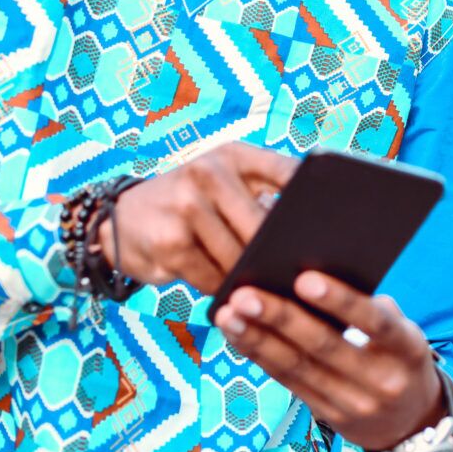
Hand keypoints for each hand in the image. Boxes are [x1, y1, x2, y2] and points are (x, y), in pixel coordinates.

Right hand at [102, 142, 296, 292]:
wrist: (119, 220)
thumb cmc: (186, 205)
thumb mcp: (220, 182)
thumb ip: (260, 195)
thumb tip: (311, 231)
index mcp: (233, 156)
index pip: (288, 172)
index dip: (315, 199)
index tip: (333, 226)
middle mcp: (210, 172)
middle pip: (265, 226)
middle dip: (279, 255)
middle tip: (296, 277)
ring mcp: (188, 206)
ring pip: (240, 256)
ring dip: (250, 277)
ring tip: (264, 290)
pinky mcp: (171, 242)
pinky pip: (213, 277)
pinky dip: (223, 290)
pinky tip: (230, 295)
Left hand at [215, 271, 445, 451]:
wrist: (410, 423)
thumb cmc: (399, 357)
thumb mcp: (403, 334)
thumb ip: (371, 310)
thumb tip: (317, 276)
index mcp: (408, 350)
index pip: (375, 322)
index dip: (340, 301)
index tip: (303, 278)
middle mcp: (381, 382)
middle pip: (324, 347)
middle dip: (280, 318)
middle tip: (245, 295)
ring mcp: (352, 404)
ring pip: (297, 367)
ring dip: (258, 339)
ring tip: (228, 314)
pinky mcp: (326, 416)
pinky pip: (287, 381)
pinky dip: (259, 355)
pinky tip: (236, 335)